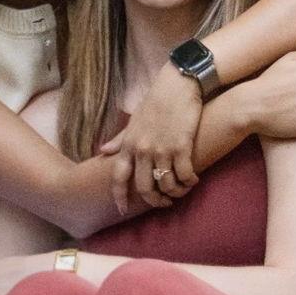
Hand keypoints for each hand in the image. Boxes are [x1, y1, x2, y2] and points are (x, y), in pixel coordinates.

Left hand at [119, 65, 202, 208]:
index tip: (121, 210)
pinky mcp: (181, 147)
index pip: (118, 177)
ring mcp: (162, 150)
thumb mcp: (134, 120)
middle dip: (154, 201)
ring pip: (166, 185)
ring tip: (181, 190)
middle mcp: (143, 150)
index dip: (119, 197)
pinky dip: (189, 182)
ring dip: (175, 193)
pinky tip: (193, 180)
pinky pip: (184, 176)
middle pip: (144, 188)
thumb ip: (120, 139)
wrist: (178, 84)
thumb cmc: (156, 101)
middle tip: (163, 203)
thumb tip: (102, 151)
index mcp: (130, 144)